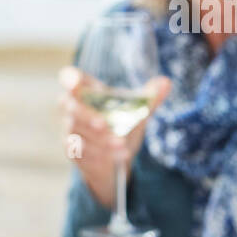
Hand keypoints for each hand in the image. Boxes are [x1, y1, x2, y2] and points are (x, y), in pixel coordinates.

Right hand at [57, 66, 169, 209]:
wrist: (115, 157)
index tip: (74, 82)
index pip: (70, 78)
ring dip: (100, 140)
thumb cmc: (121, 125)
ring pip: (77, 133)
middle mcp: (73, 108)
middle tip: (104, 125)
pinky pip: (81, 151)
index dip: (70, 79)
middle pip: (70, 108)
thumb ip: (150, 97)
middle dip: (86, 117)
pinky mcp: (72, 150)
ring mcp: (70, 130)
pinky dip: (100, 154)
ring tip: (122, 145)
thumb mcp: (138, 111)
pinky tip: (119, 155)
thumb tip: (166, 82)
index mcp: (87, 91)